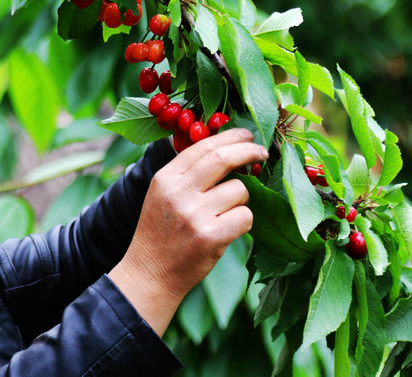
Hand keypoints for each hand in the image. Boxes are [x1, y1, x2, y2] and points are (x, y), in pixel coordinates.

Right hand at [109, 128, 267, 333]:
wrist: (149, 274)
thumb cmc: (160, 234)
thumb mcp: (162, 195)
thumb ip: (187, 174)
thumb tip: (225, 149)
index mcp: (165, 178)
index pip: (202, 147)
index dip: (230, 138)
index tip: (247, 135)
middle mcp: (179, 192)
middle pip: (223, 159)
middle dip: (248, 151)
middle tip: (262, 153)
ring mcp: (195, 214)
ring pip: (240, 191)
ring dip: (241, 200)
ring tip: (224, 216)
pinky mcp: (210, 236)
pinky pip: (245, 216)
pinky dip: (242, 222)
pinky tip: (226, 231)